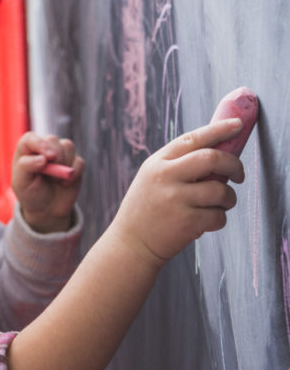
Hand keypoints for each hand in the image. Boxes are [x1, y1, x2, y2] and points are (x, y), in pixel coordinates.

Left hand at [12, 132, 84, 232]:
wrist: (46, 210)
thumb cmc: (30, 194)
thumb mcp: (21, 184)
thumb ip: (26, 167)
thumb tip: (43, 158)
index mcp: (26, 151)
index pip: (30, 138)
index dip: (39, 144)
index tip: (48, 157)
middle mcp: (43, 148)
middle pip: (52, 140)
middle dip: (55, 156)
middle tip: (51, 175)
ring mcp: (60, 154)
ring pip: (68, 146)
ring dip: (64, 164)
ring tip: (55, 181)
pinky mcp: (73, 163)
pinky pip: (79, 161)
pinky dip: (75, 173)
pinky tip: (65, 184)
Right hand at [109, 118, 244, 267]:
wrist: (130, 244)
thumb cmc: (147, 210)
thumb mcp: (152, 179)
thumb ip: (178, 164)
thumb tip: (219, 151)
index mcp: (157, 163)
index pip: (192, 139)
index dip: (219, 129)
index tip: (237, 125)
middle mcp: (165, 178)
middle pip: (211, 158)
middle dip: (233, 164)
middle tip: (239, 174)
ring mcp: (175, 200)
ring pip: (221, 190)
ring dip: (229, 198)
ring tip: (220, 204)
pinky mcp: (186, 223)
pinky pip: (219, 216)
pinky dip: (219, 219)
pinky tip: (207, 222)